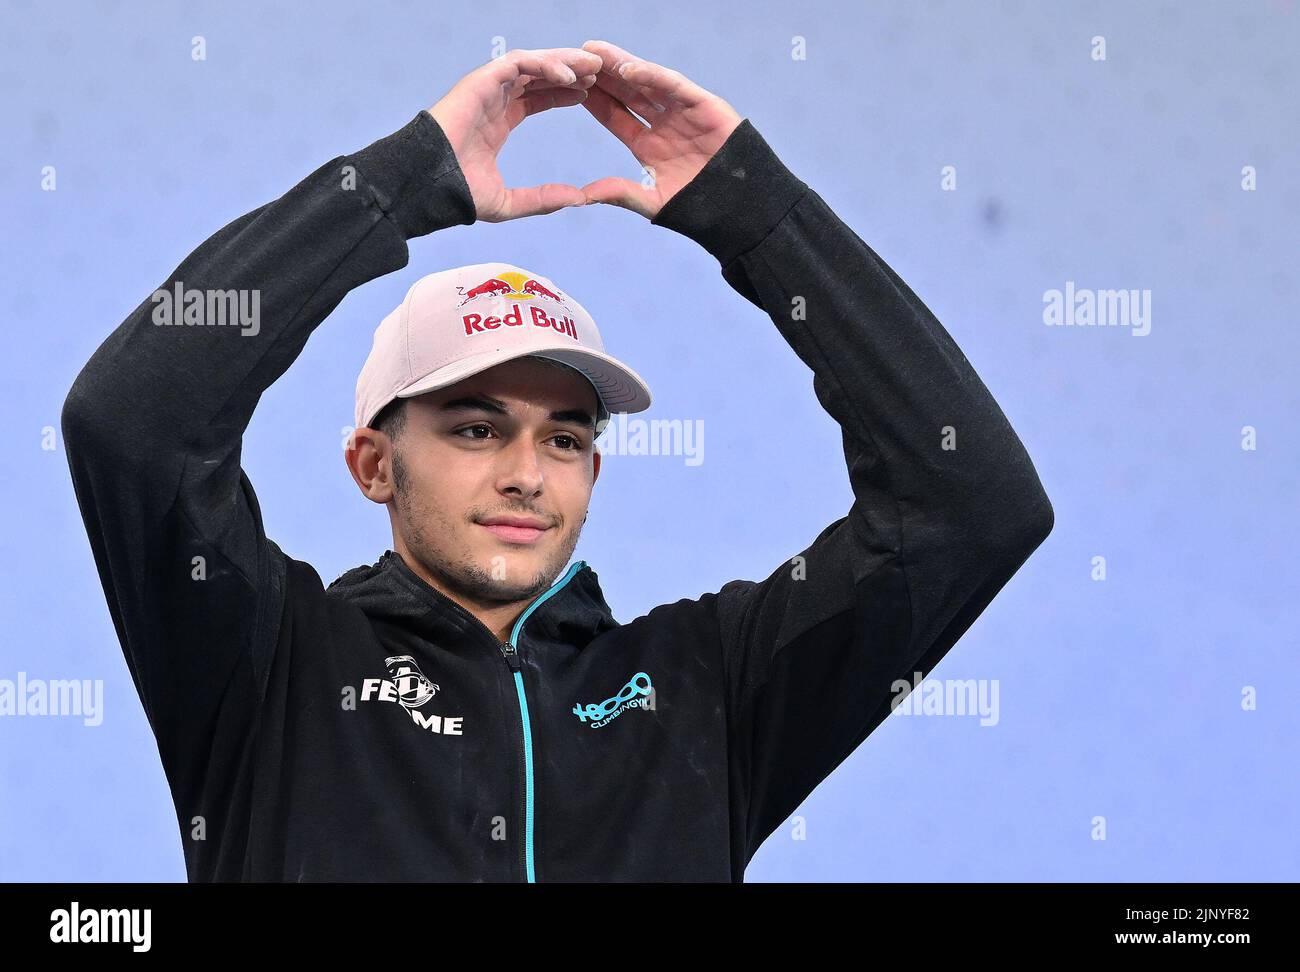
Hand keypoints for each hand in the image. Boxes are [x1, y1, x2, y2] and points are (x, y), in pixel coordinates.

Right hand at [426, 48, 602, 222]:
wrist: (428, 186)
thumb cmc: (457, 194)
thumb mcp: (509, 202)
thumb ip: (542, 199)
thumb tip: (578, 199)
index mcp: (499, 121)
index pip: (536, 96)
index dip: (562, 92)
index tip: (587, 93)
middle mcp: (493, 100)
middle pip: (537, 74)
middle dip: (569, 70)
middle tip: (598, 72)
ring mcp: (486, 88)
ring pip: (531, 63)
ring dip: (563, 61)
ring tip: (590, 68)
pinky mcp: (480, 81)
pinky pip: (518, 63)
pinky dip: (544, 65)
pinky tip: (568, 76)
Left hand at [577, 40, 743, 219]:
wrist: (738, 210)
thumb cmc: (698, 209)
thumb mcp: (651, 202)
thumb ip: (619, 193)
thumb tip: (582, 195)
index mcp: (650, 146)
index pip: (616, 117)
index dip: (595, 102)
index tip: (569, 87)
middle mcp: (665, 125)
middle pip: (628, 94)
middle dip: (604, 76)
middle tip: (576, 57)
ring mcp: (683, 113)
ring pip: (647, 82)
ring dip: (622, 65)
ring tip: (595, 51)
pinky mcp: (703, 105)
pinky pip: (674, 85)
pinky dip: (652, 76)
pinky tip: (628, 68)